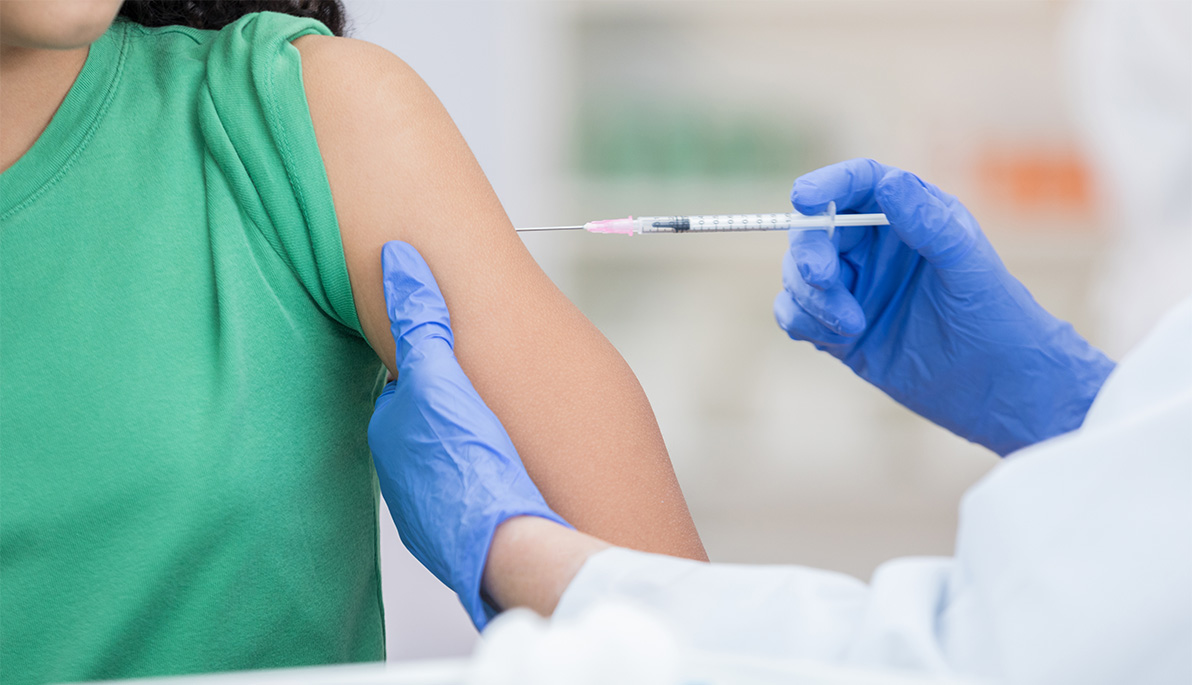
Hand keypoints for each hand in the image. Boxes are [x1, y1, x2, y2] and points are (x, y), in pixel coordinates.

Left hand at [367, 241, 569, 628]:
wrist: (504, 541)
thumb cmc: (469, 459)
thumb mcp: (442, 375)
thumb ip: (419, 319)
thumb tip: (396, 259)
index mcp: (390, 432)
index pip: (408, 385)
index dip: (437, 367)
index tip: (461, 359)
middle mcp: (398, 472)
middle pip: (427, 423)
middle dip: (451, 408)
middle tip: (486, 397)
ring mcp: (424, 507)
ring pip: (445, 460)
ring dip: (467, 447)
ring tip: (499, 437)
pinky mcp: (455, 532)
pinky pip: (465, 493)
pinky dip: (481, 481)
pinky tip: (506, 477)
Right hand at [774, 159, 1114, 454]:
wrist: (995, 387)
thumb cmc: (995, 317)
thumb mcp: (968, 267)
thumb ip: (929, 224)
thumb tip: (888, 183)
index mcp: (907, 218)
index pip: (858, 185)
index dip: (827, 184)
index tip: (804, 197)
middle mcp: (873, 247)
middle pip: (814, 229)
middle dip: (809, 252)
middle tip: (823, 278)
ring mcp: (852, 287)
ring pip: (798, 274)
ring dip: (812, 298)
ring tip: (853, 326)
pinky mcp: (836, 327)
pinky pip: (794, 313)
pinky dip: (804, 322)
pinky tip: (840, 340)